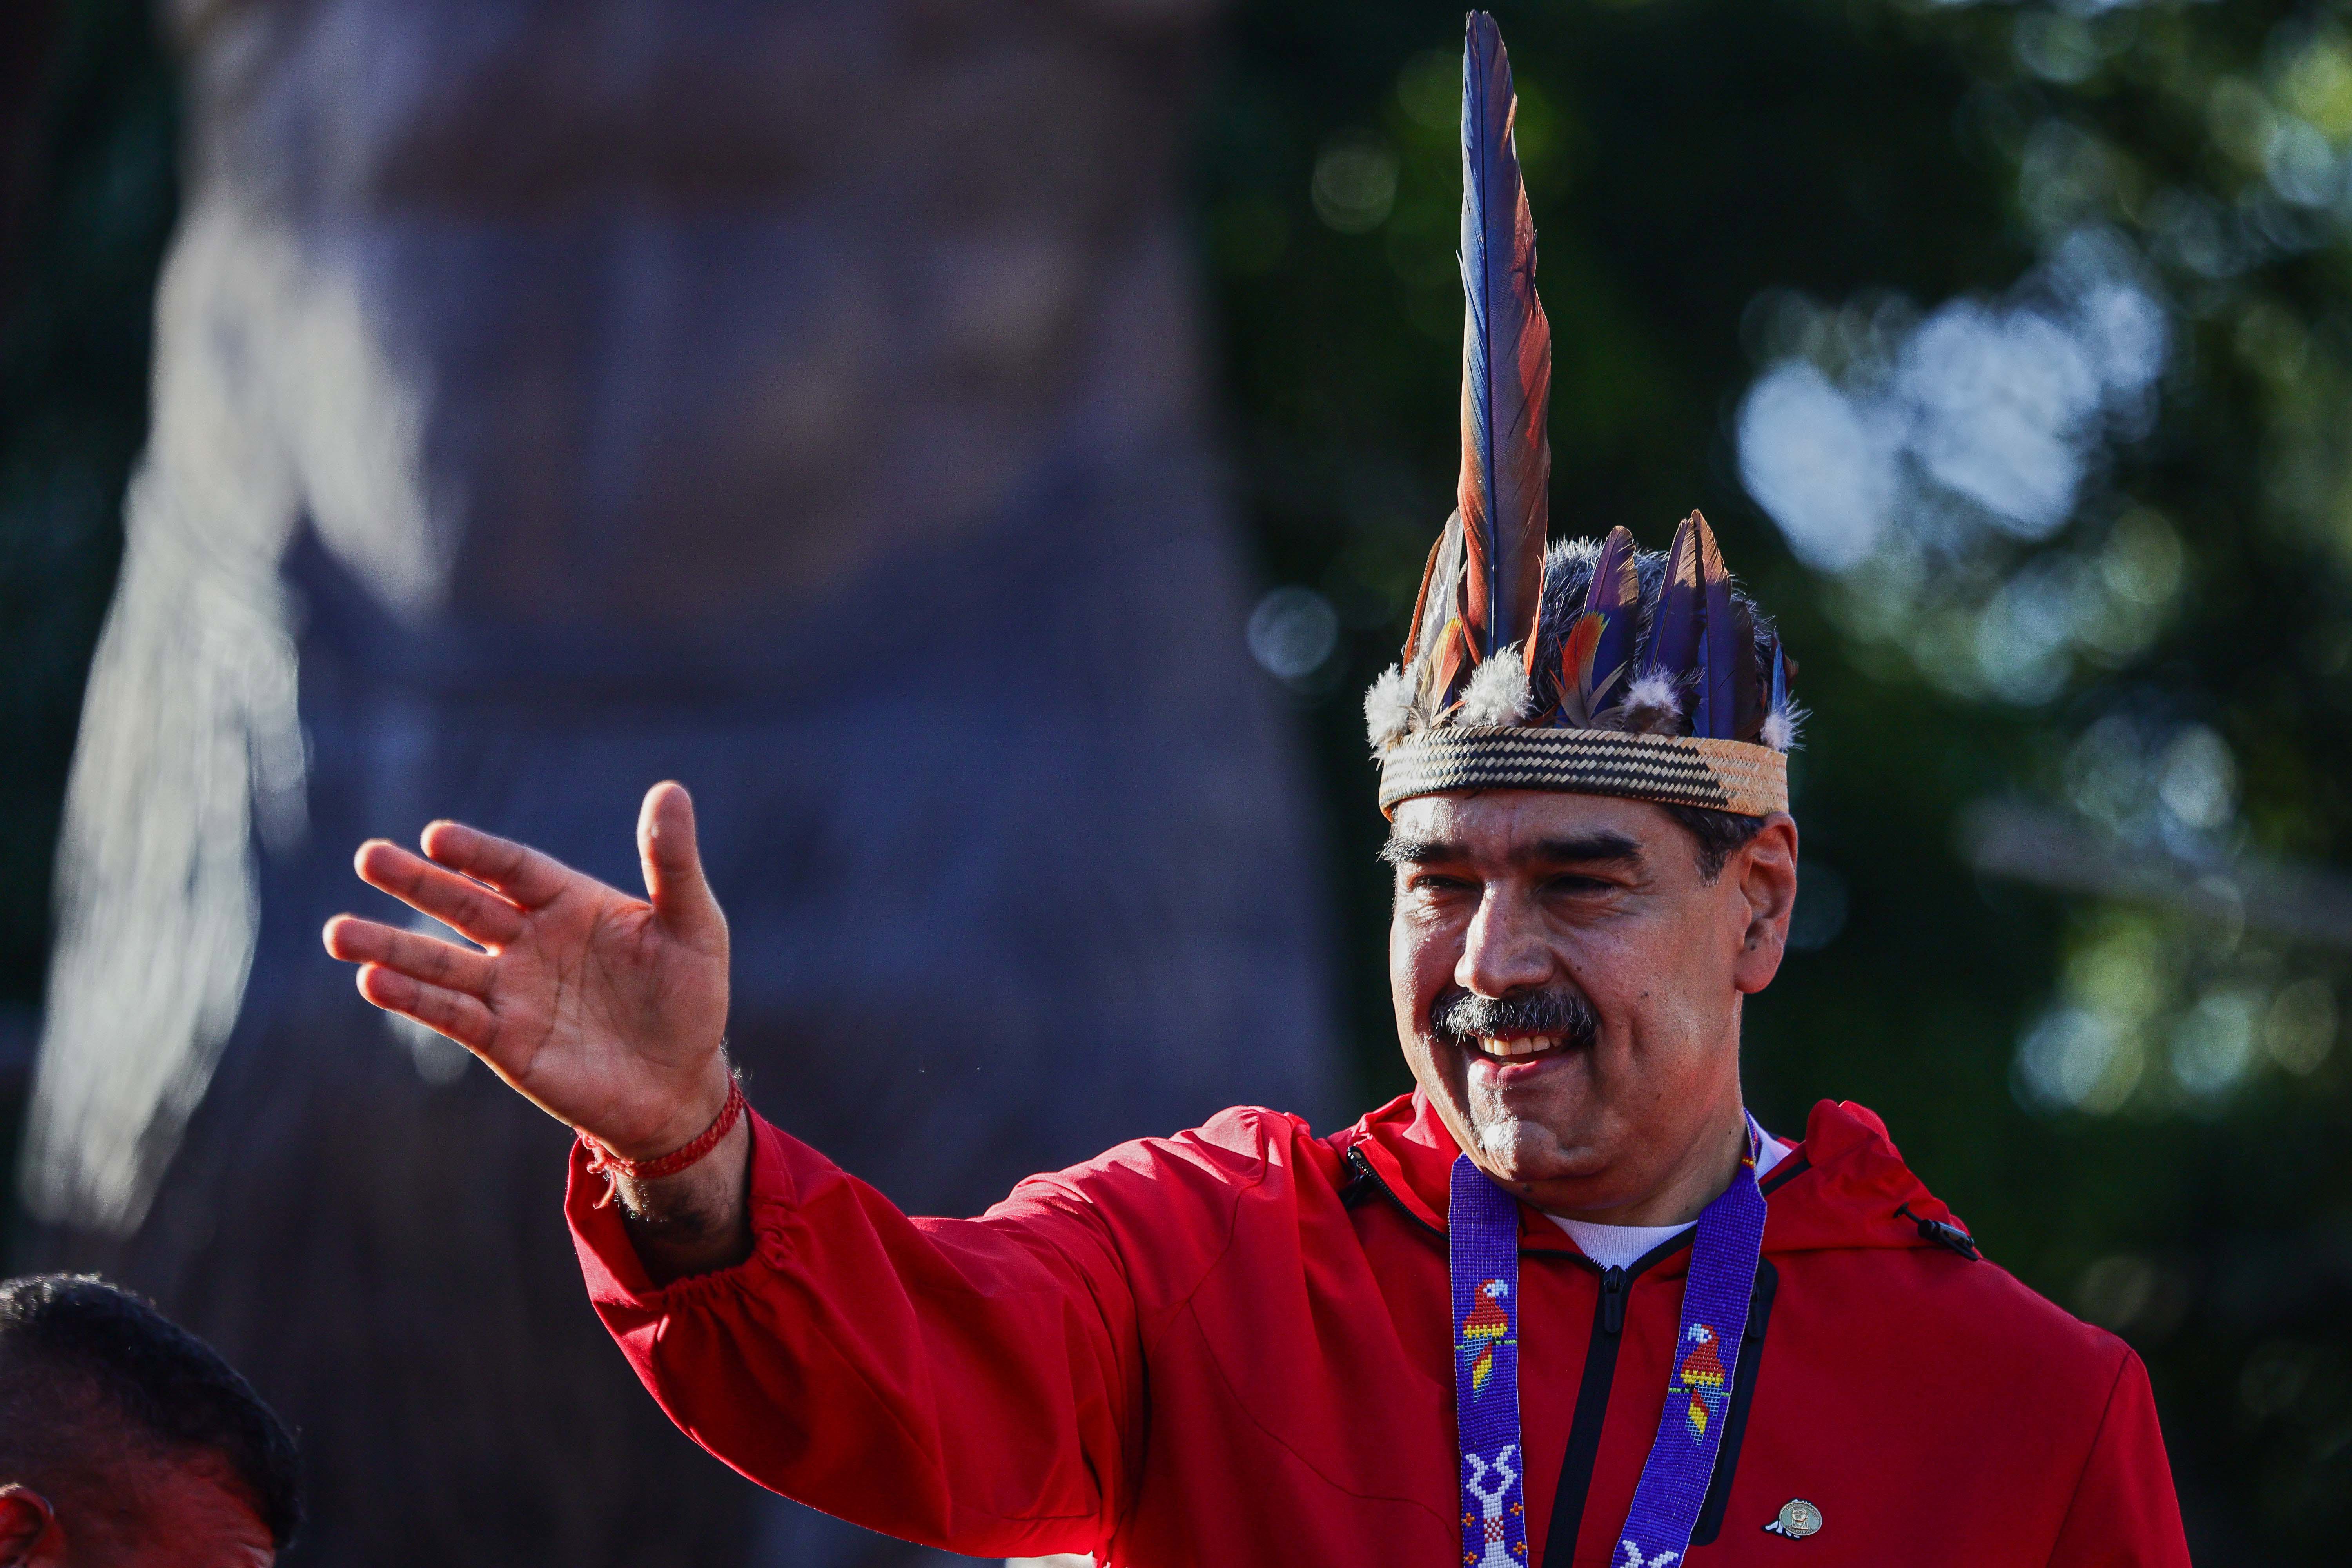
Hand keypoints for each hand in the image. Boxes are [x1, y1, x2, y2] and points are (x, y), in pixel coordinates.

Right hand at [324, 781, 732, 1159]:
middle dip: (415, 883)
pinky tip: (373, 983)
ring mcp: (512, 991)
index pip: (513, 868)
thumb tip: (669, 789)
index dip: (476, 852)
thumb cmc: (691, 997)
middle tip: (367, 857)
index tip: (435, 836)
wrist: (681, 1083)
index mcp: (570, 904)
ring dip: (390, 948)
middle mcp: (530, 941)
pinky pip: (452, 1015)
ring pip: (440, 962)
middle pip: (463, 904)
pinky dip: (415, 1001)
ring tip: (338, 931)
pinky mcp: (504, 1041)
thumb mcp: (694, 925)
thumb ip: (673, 863)